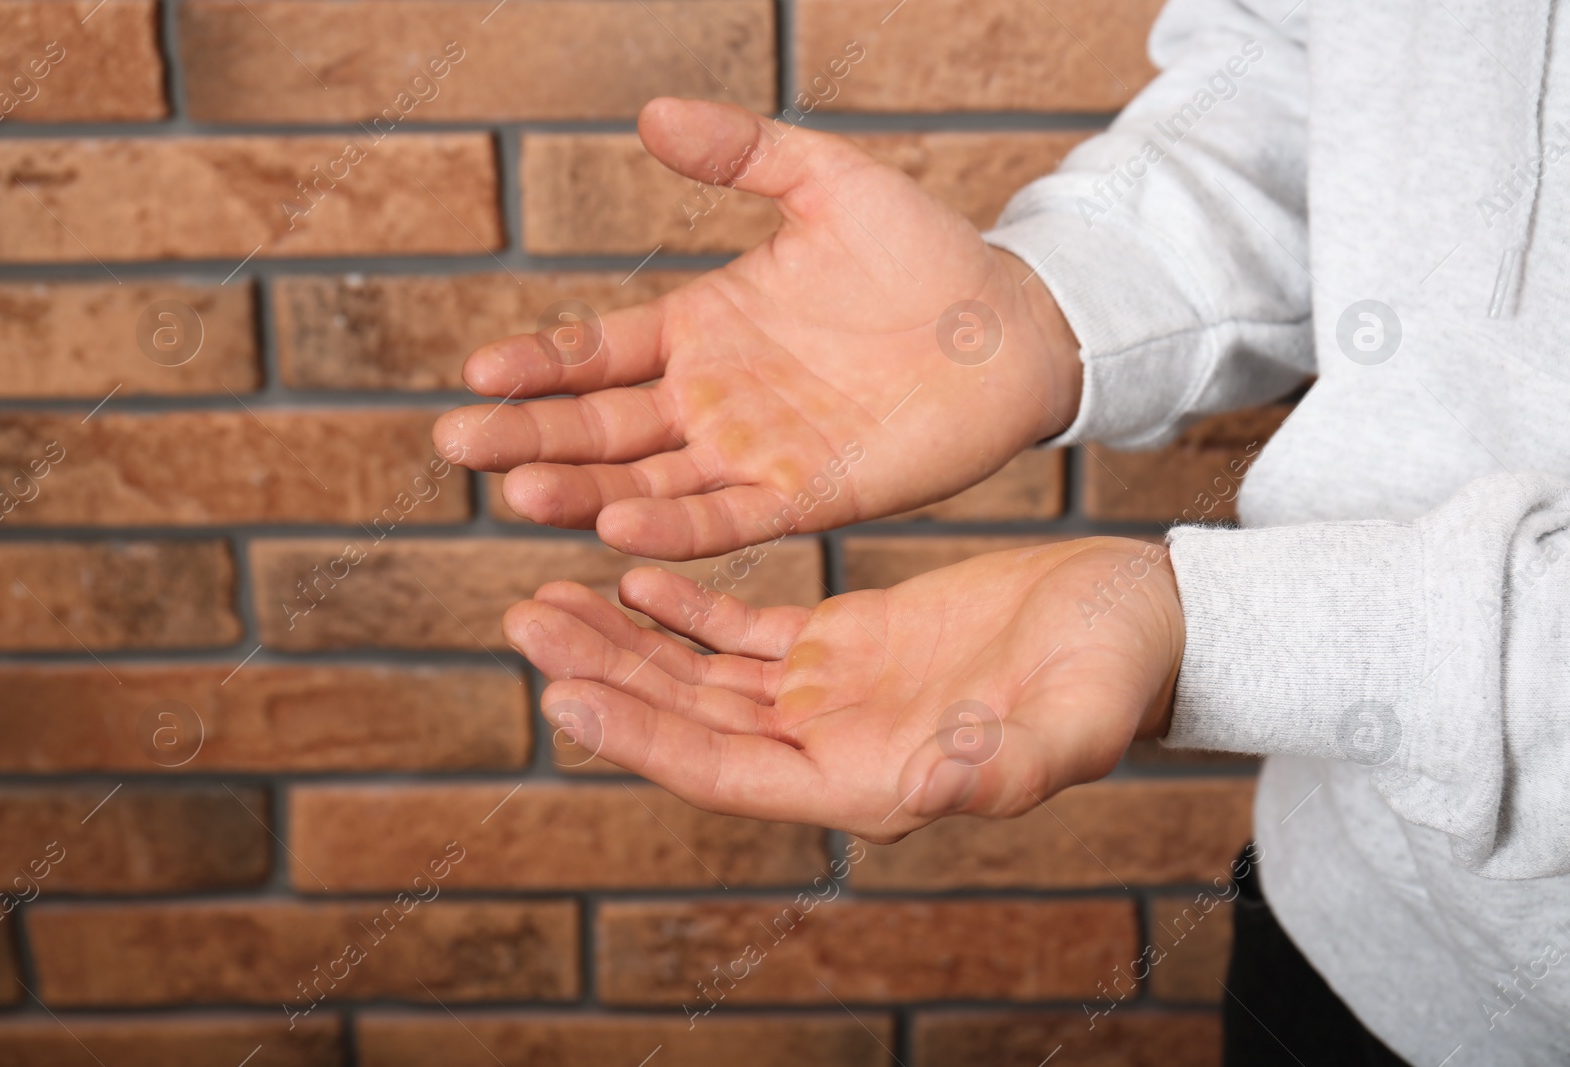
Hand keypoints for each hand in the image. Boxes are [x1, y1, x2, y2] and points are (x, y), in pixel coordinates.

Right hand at [433, 97, 1080, 560]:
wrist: (1008, 326)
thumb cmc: (920, 251)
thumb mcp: (824, 182)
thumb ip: (741, 150)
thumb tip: (649, 112)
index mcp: (701, 328)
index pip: (597, 351)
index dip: (538, 364)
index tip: (477, 372)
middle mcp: (712, 400)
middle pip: (600, 426)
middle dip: (529, 437)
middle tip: (459, 447)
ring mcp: (753, 454)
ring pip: (648, 481)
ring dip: (584, 492)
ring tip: (519, 494)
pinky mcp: (807, 496)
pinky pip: (727, 519)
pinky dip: (673, 528)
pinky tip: (618, 529)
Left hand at [504, 538, 1182, 840]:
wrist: (1138, 624)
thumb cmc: (1119, 674)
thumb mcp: (1077, 717)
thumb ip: (1009, 763)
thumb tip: (929, 787)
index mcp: (868, 780)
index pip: (725, 769)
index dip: (641, 738)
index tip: (559, 695)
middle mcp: (830, 747)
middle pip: (689, 720)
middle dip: (604, 676)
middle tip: (521, 623)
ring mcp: (831, 694)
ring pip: (701, 674)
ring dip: (625, 641)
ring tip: (544, 596)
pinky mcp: (843, 641)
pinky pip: (743, 629)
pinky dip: (684, 605)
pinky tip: (631, 572)